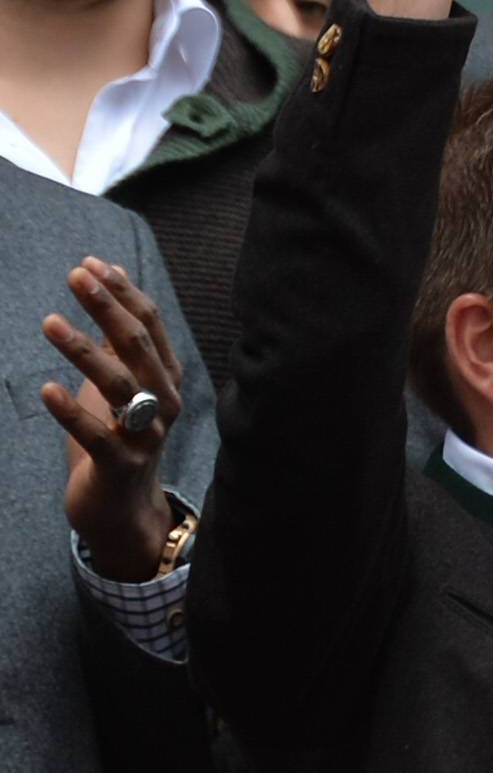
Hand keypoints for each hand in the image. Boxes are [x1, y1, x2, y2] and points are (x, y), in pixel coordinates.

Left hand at [37, 258, 184, 579]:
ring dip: (83, 351)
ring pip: (119, 385)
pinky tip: (46, 389)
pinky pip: (97, 433)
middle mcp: (164, 400)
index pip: (151, 323)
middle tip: (74, 277)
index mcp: (165, 377)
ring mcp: (146, 434)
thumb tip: (109, 273)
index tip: (90, 264)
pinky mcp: (121, 464)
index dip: (122, 292)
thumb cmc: (116, 437)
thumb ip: (116, 337)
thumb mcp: (119, 383)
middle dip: (107, 308)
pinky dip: (71, 411)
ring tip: (49, 323)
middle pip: (138, 345)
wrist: (122, 508)